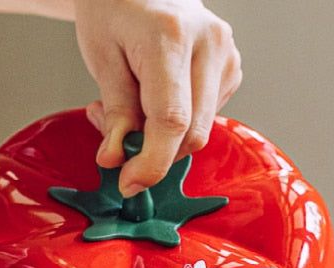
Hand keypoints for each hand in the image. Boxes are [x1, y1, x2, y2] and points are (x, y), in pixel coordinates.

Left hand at [74, 0, 241, 195]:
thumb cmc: (115, 8)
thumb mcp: (102, 58)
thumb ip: (115, 112)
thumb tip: (115, 159)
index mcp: (172, 37)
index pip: (171, 120)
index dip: (151, 163)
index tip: (129, 184)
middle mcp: (209, 44)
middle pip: (190, 134)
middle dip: (152, 153)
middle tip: (114, 138)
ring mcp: (226, 56)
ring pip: (198, 131)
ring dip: (162, 140)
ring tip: (130, 109)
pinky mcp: (231, 68)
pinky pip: (204, 119)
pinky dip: (176, 125)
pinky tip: (153, 101)